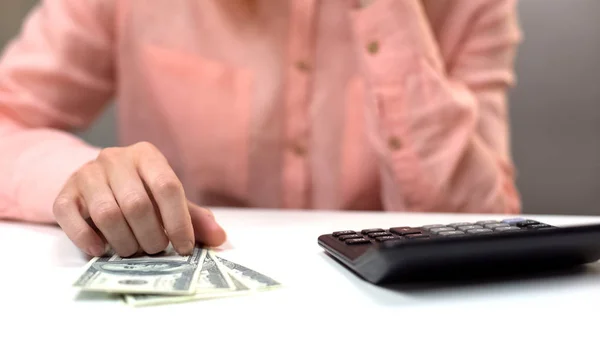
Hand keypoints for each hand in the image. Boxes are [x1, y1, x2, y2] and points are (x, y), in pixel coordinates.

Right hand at [52, 141, 226, 256]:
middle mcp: (114, 158)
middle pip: (137, 204)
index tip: (184, 248)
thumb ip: (193, 218)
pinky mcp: (64, 193)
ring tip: (133, 250)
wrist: (97, 184)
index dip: (179, 222)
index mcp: (146, 155)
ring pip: (107, 214)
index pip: (168, 187)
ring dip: (124, 242)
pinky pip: (71, 218)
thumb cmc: (140, 193)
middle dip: (151, 237)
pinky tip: (101, 250)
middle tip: (156, 250)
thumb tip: (219, 238)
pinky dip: (88, 240)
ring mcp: (86, 174)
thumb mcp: (168, 201)